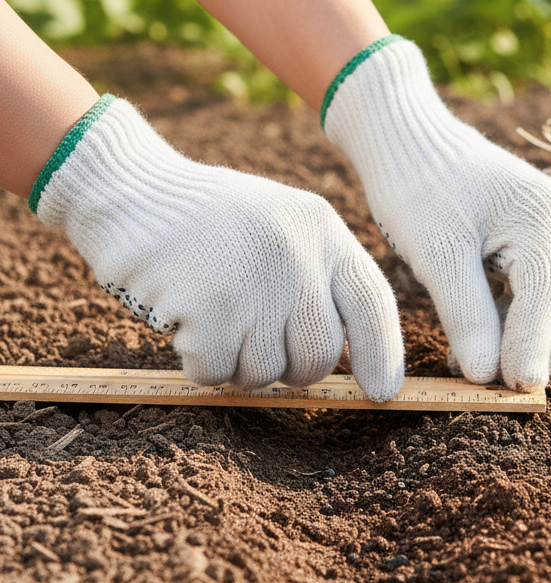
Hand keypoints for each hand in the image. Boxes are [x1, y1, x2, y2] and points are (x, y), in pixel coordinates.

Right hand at [31, 95, 403, 397]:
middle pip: (320, 355)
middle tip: (252, 341)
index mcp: (323, 230)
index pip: (372, 302)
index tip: (382, 392)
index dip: (382, 353)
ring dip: (236, 362)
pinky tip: (185, 320)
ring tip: (213, 314)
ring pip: (266, 372)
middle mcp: (300, 254)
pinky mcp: (211, 308)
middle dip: (289, 367)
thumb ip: (316, 275)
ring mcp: (258, 282)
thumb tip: (342, 357)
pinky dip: (198, 362)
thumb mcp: (282, 224)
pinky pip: (216, 373)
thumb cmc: (210, 220)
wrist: (134, 191)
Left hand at [322, 36, 550, 390]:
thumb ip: (466, 313)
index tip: (514, 392)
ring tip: (485, 370)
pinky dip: (518, 318)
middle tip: (500, 390)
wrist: (404, 137)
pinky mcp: (532, 235)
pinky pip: (539, 288)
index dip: (531, 348)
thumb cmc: (416, 185)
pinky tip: (482, 339)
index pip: (548, 298)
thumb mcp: (436, 252)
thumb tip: (485, 376)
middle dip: (539, 348)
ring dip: (529, 337)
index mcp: (545, 218)